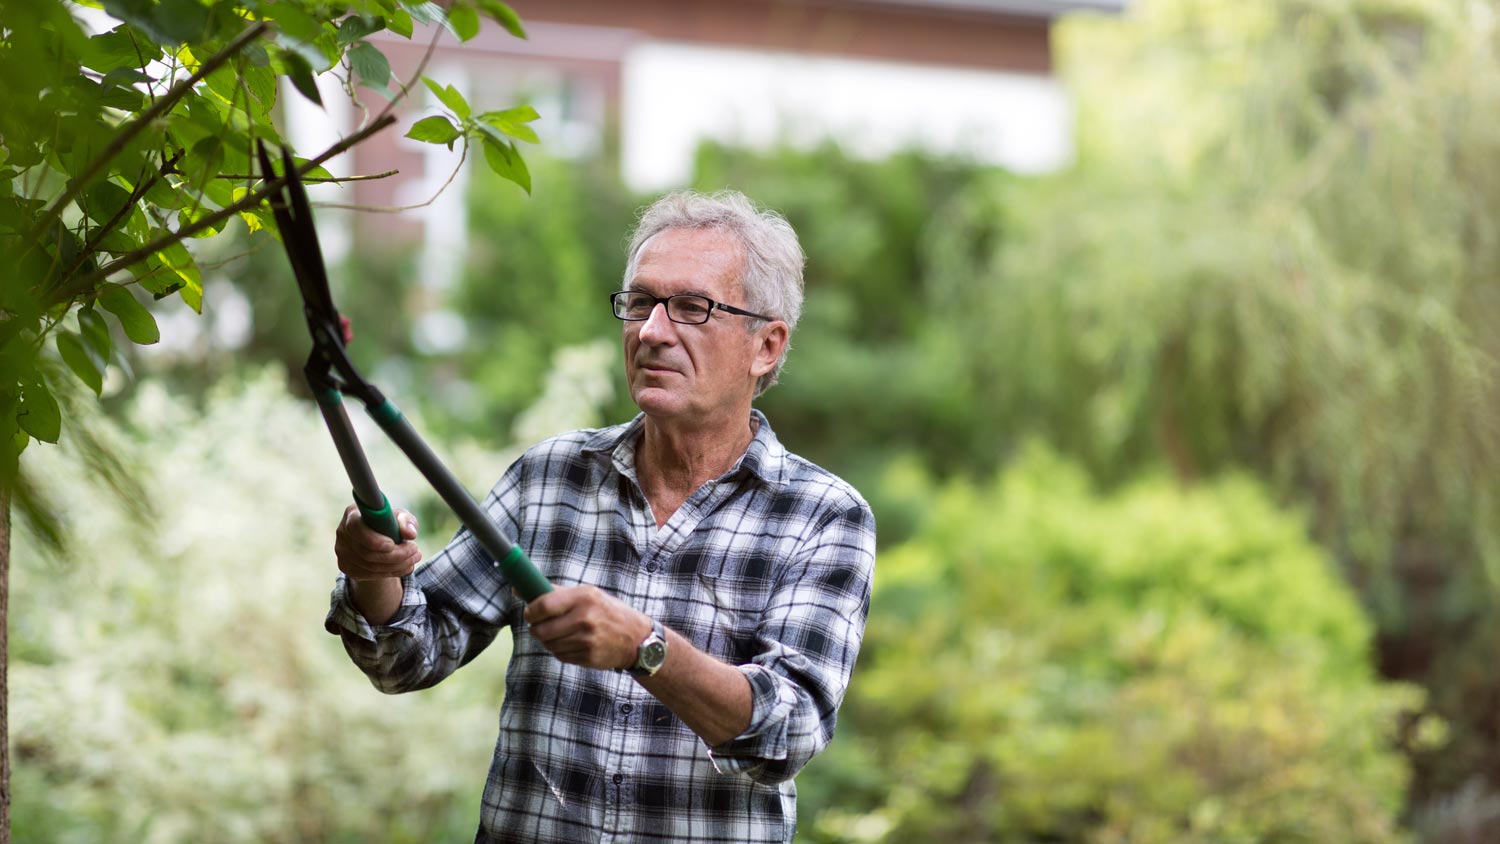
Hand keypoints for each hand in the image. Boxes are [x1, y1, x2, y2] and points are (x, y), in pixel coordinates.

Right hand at [334, 503, 421, 581]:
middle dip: (395, 554)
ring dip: (398, 564)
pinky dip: (392, 572)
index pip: (356, 528)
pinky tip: (406, 567)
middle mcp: (342, 532)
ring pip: (370, 566)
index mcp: (352, 514)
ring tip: (415, 557)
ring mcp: (342, 551)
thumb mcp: (400, 518)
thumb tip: (410, 534)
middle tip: (415, 550)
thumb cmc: (388, 523)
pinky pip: (369, 575)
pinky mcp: (345, 567)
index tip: (393, 544)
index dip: (374, 539)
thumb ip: (406, 521)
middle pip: (367, 552)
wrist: (377, 539)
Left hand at [524, 586, 651, 669]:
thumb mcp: (588, 595)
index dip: (531, 611)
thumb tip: (519, 589)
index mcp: (584, 597)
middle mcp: (585, 618)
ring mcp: (587, 640)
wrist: (636, 638)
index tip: (529, 613)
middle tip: (539, 626)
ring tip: (559, 634)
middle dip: (536, 629)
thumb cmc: (607, 612)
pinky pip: (560, 655)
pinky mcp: (588, 657)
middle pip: (541, 630)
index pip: (544, 605)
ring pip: (549, 644)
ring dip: (548, 640)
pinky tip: (571, 643)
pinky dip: (560, 650)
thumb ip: (555, 592)